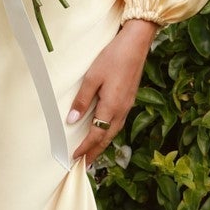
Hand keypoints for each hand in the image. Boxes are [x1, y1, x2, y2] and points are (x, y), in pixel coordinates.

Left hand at [68, 19, 156, 163]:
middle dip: (95, 152)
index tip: (75, 158)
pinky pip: (118, 122)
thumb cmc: (113, 58)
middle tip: (85, 164)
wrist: (136, 44)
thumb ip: (82, 99)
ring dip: (103, 144)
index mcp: (111, 107)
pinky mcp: (130, 98)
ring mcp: (128, 105)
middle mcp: (122, 110)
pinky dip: (110, 132)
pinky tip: (105, 131)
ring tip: (93, 153)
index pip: (96, 135)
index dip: (85, 148)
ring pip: (114, 131)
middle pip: (107, 138)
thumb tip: (73, 120)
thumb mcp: (92, 77)